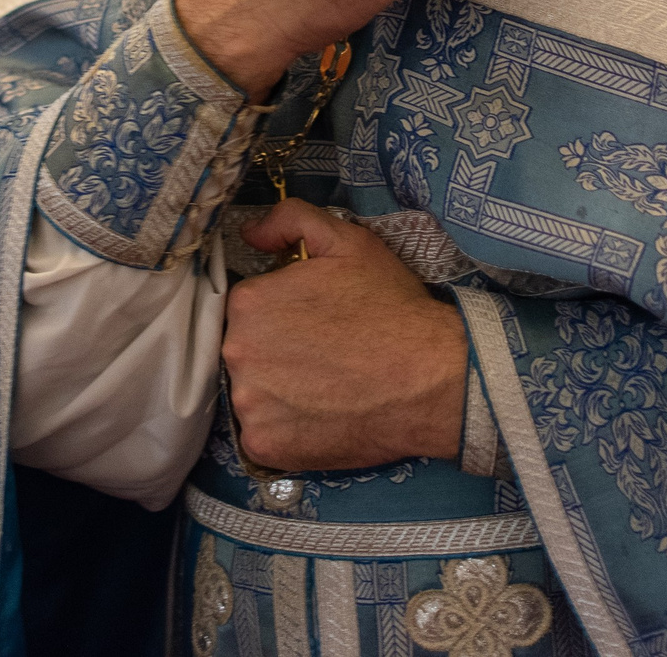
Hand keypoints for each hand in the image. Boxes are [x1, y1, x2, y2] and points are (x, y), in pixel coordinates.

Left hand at [223, 200, 466, 472]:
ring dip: (278, 393)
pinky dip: (286, 430)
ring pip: (253, 395)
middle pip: (246, 351)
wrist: (431, 377)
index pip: (248, 309)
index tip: (313, 324)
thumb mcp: (347, 242)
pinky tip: (321, 418)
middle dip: (276, 352)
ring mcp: (248, 404)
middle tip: (324, 356)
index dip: (281, 314)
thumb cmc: (391, 307)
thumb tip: (250, 233)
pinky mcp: (263, 446)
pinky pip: (262, 436)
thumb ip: (290, 220)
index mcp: (247, 301)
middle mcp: (236, 352)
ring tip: (325, 389)